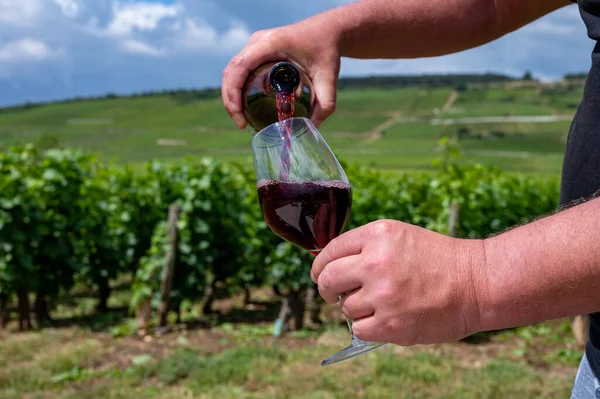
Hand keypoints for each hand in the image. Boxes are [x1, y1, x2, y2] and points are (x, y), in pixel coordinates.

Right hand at [222, 18, 341, 128]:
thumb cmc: (327, 49)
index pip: (240, 66)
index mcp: (271, 43)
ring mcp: (256, 45)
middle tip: (241, 123)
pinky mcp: (257, 51)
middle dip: (230, 100)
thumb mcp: (328, 77)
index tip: (240, 115)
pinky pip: (241, 70)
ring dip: (232, 95)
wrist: (328, 30)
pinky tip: (246, 107)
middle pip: (231, 71)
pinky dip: (238, 89)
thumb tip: (312, 128)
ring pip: (233, 71)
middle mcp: (258, 41)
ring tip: (242, 119)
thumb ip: (325, 103)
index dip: (233, 92)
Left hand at [311, 219, 487, 345]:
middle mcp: (375, 262)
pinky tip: (383, 319)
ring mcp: (383, 295)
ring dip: (356, 308)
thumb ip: (365, 246)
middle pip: (327, 279)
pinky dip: (366, 326)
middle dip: (325, 289)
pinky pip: (358, 328)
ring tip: (381, 303)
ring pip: (345, 307)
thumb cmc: (438, 259)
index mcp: (377, 235)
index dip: (320, 266)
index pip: (330, 251)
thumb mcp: (399, 236)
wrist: (475, 283)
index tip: (319, 274)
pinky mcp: (391, 324)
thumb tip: (329, 264)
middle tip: (332, 294)